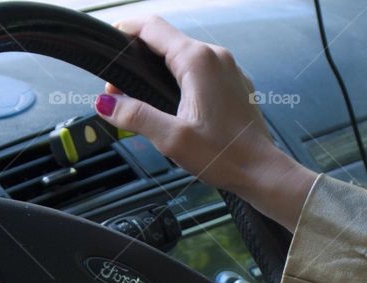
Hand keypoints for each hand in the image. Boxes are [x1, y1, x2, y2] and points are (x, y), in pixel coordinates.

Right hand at [95, 16, 316, 229]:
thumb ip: (135, 116)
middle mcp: (215, 57)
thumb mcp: (172, 139)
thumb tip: (105, 103)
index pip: (153, 28)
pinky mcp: (232, 83)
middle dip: (137, 58)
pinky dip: (178, 78)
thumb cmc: (225, 155)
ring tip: (140, 98)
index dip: (125, 29)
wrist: (261, 170)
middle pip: (166, 41)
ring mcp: (227, 69)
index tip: (109, 39)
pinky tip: (171, 103)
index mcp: (198, 61)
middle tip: (118, 90)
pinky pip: (199, 70)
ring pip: (183, 56)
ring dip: (157, 69)